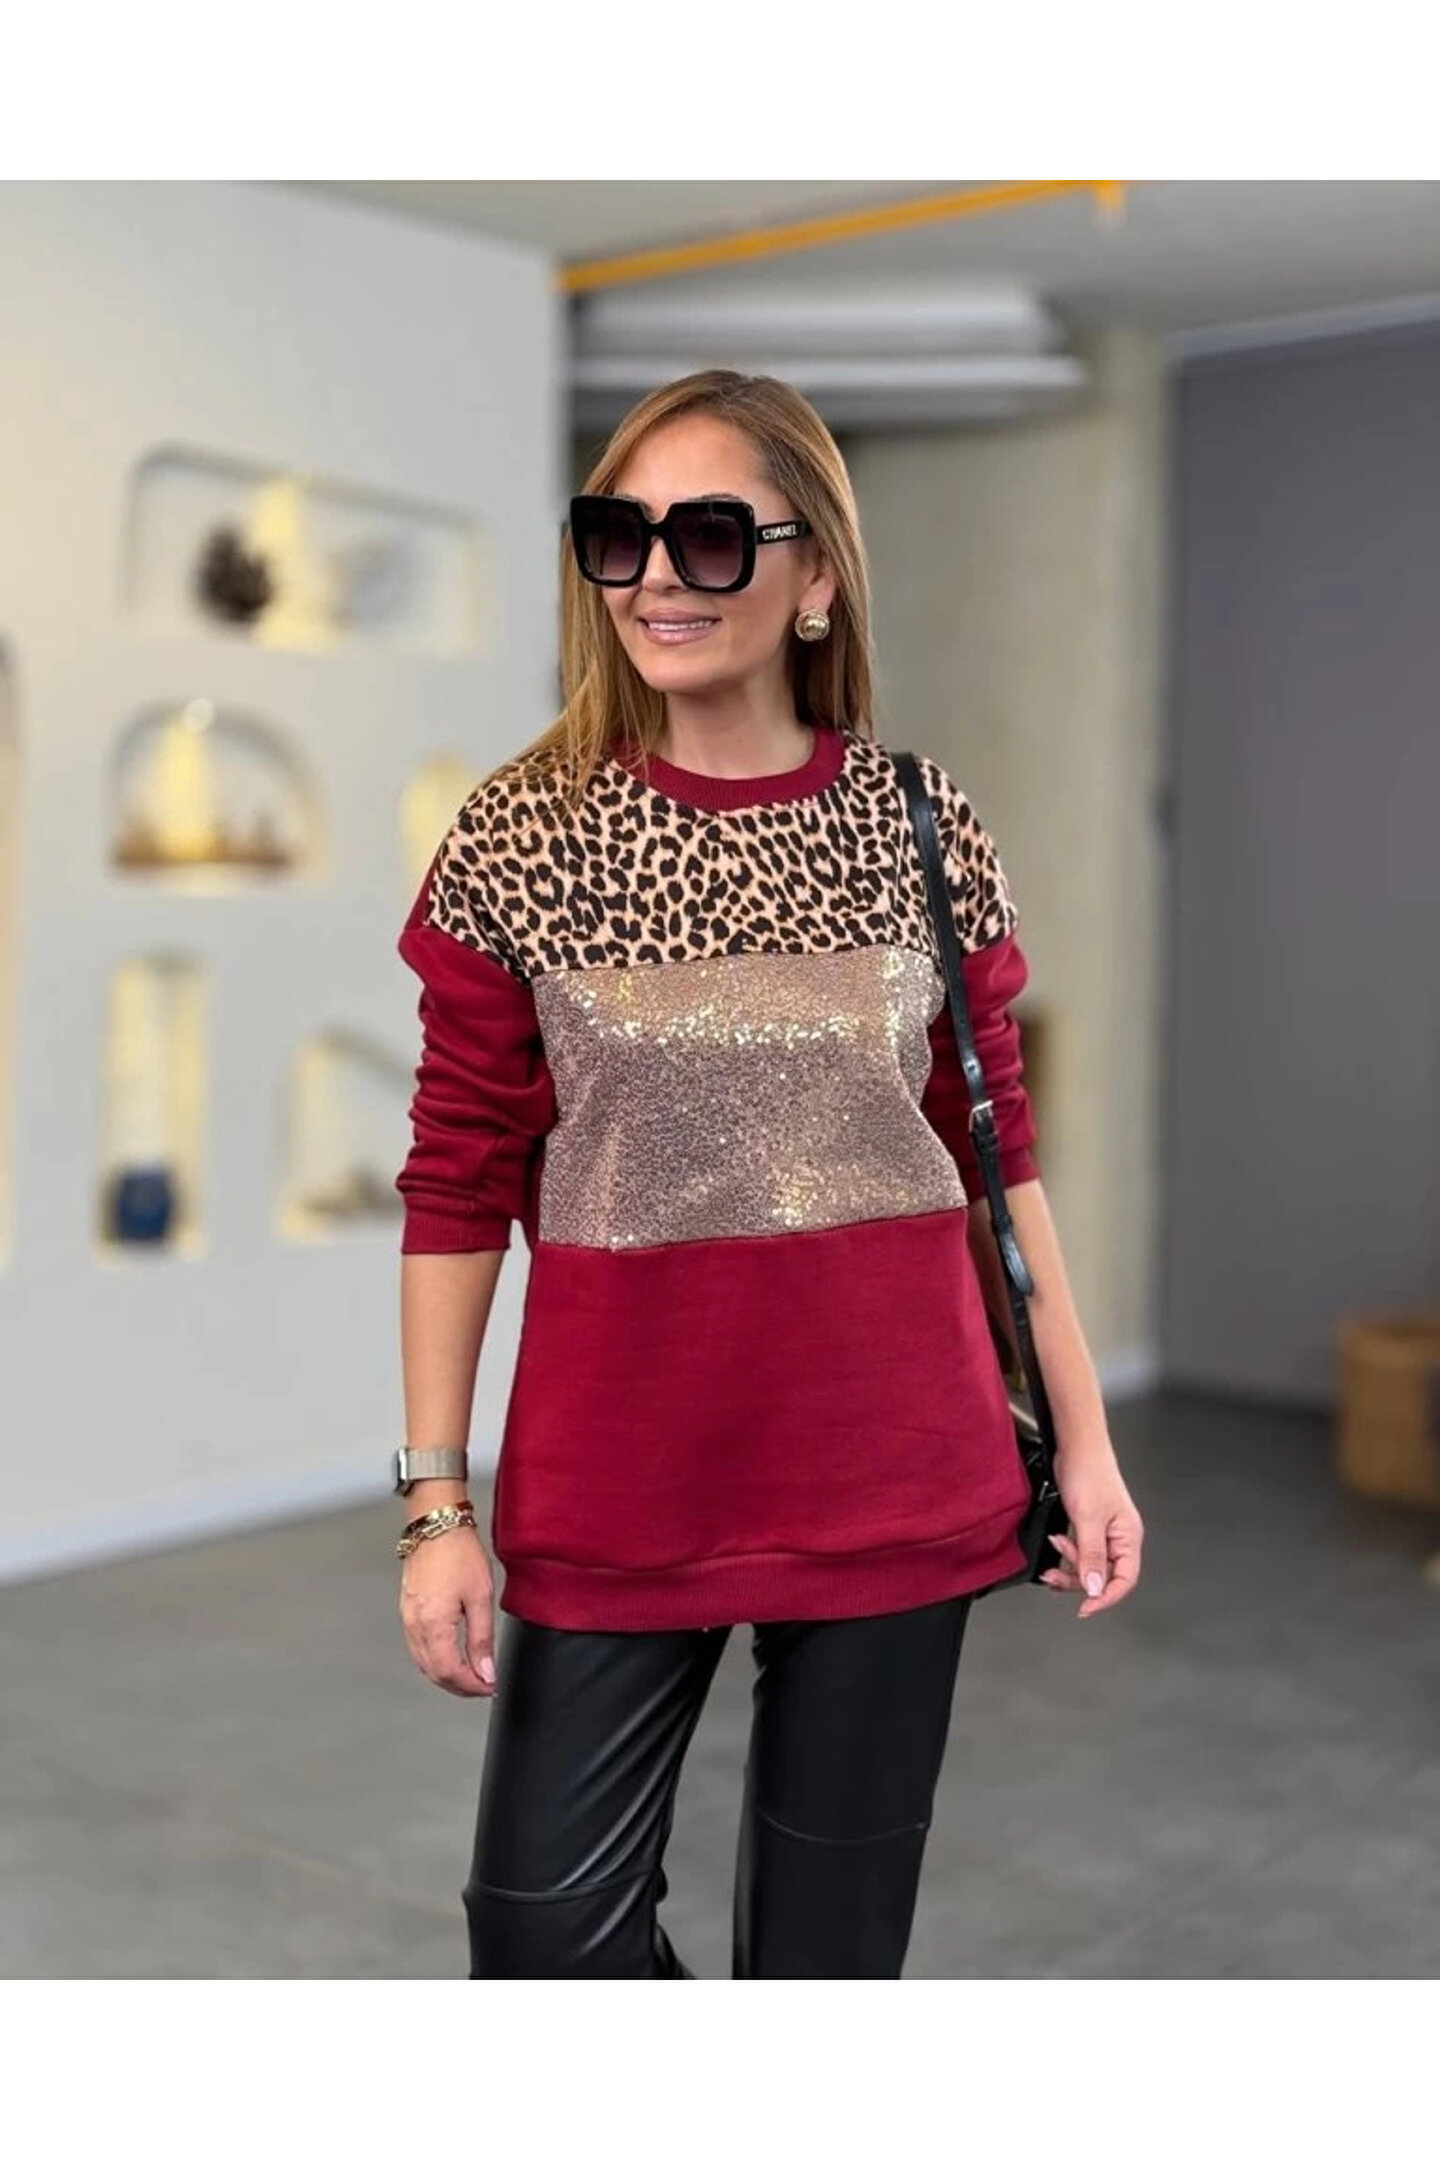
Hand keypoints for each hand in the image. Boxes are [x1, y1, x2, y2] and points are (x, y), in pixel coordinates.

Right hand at [399, 1524, 498, 1696]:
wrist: (436, 1525)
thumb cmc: (458, 1553)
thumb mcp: (480, 1597)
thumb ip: (482, 1640)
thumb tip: (486, 1671)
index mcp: (433, 1625)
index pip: (450, 1673)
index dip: (472, 1686)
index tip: (490, 1686)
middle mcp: (415, 1626)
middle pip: (434, 1673)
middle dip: (460, 1685)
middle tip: (484, 1684)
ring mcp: (407, 1619)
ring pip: (424, 1663)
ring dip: (447, 1675)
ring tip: (472, 1674)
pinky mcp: (407, 1612)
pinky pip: (417, 1648)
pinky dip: (434, 1660)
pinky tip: (451, 1657)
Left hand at [1041, 1442, 1143, 1618]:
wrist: (1076, 1447)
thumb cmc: (1089, 1473)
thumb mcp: (1088, 1519)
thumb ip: (1091, 1556)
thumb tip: (1095, 1587)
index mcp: (1128, 1537)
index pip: (1124, 1580)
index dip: (1106, 1598)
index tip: (1085, 1608)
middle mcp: (1119, 1538)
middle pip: (1104, 1576)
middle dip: (1078, 1580)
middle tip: (1055, 1577)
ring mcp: (1104, 1533)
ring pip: (1089, 1566)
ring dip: (1069, 1567)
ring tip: (1052, 1560)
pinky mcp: (1089, 1526)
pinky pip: (1081, 1552)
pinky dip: (1067, 1555)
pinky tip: (1056, 1547)